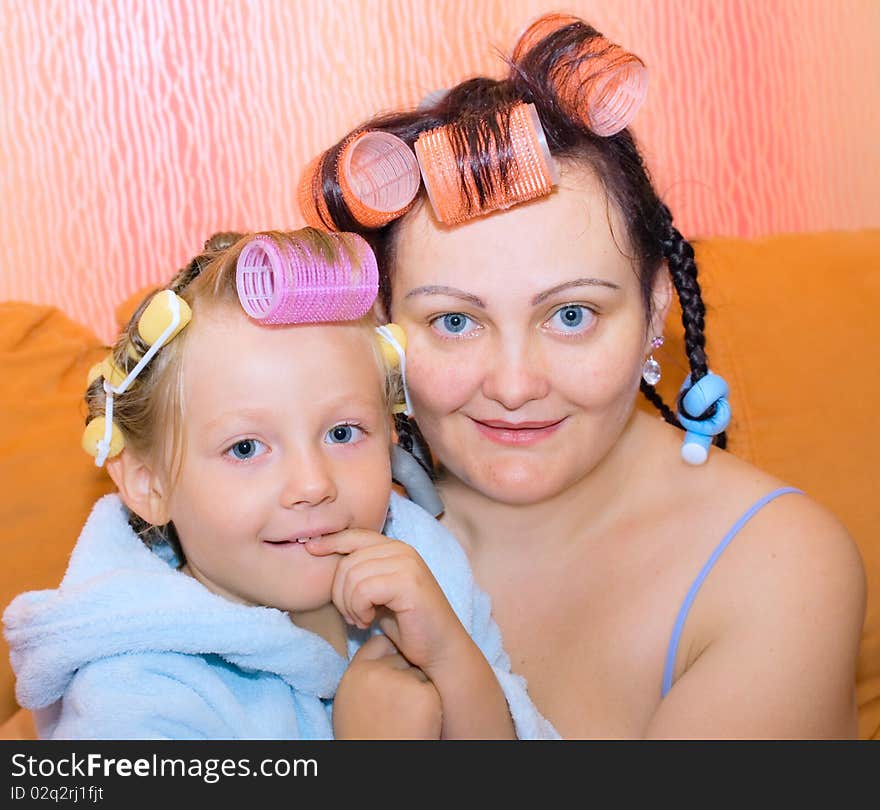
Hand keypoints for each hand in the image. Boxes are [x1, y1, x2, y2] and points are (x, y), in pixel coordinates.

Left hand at [305, 528, 469, 675]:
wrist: (440, 649)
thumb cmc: (407, 625)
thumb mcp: (379, 593)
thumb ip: (362, 572)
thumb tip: (324, 553)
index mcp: (396, 548)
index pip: (355, 535)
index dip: (330, 540)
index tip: (310, 548)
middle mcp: (402, 550)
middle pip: (348, 561)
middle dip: (339, 593)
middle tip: (352, 615)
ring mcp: (407, 564)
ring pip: (352, 576)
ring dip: (349, 605)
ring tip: (361, 619)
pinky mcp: (408, 583)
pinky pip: (363, 590)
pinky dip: (359, 610)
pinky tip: (369, 621)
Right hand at [333, 634, 441, 739]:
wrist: (379, 769)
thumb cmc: (365, 739)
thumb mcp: (350, 703)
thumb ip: (362, 679)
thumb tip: (380, 658)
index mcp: (354, 674)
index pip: (378, 644)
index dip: (389, 657)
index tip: (391, 674)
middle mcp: (375, 673)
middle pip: (402, 658)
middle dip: (405, 676)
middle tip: (397, 708)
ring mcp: (400, 682)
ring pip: (419, 673)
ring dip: (419, 690)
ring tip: (406, 718)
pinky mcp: (423, 695)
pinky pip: (433, 689)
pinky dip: (431, 705)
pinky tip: (419, 723)